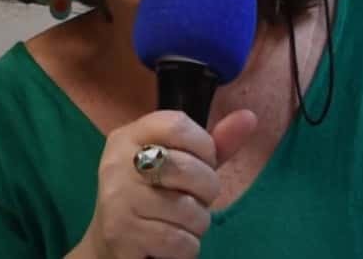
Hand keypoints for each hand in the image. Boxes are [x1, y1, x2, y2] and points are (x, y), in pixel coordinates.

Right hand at [73, 108, 257, 258]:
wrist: (112, 246)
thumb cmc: (154, 197)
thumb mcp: (182, 165)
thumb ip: (215, 144)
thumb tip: (250, 117)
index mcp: (129, 136)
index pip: (177, 124)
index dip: (204, 146)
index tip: (203, 162)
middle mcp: (117, 163)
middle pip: (187, 168)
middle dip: (206, 189)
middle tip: (194, 198)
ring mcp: (117, 199)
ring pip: (187, 210)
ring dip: (196, 223)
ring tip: (180, 222)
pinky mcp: (121, 234)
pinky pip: (179, 240)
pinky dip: (186, 247)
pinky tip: (171, 242)